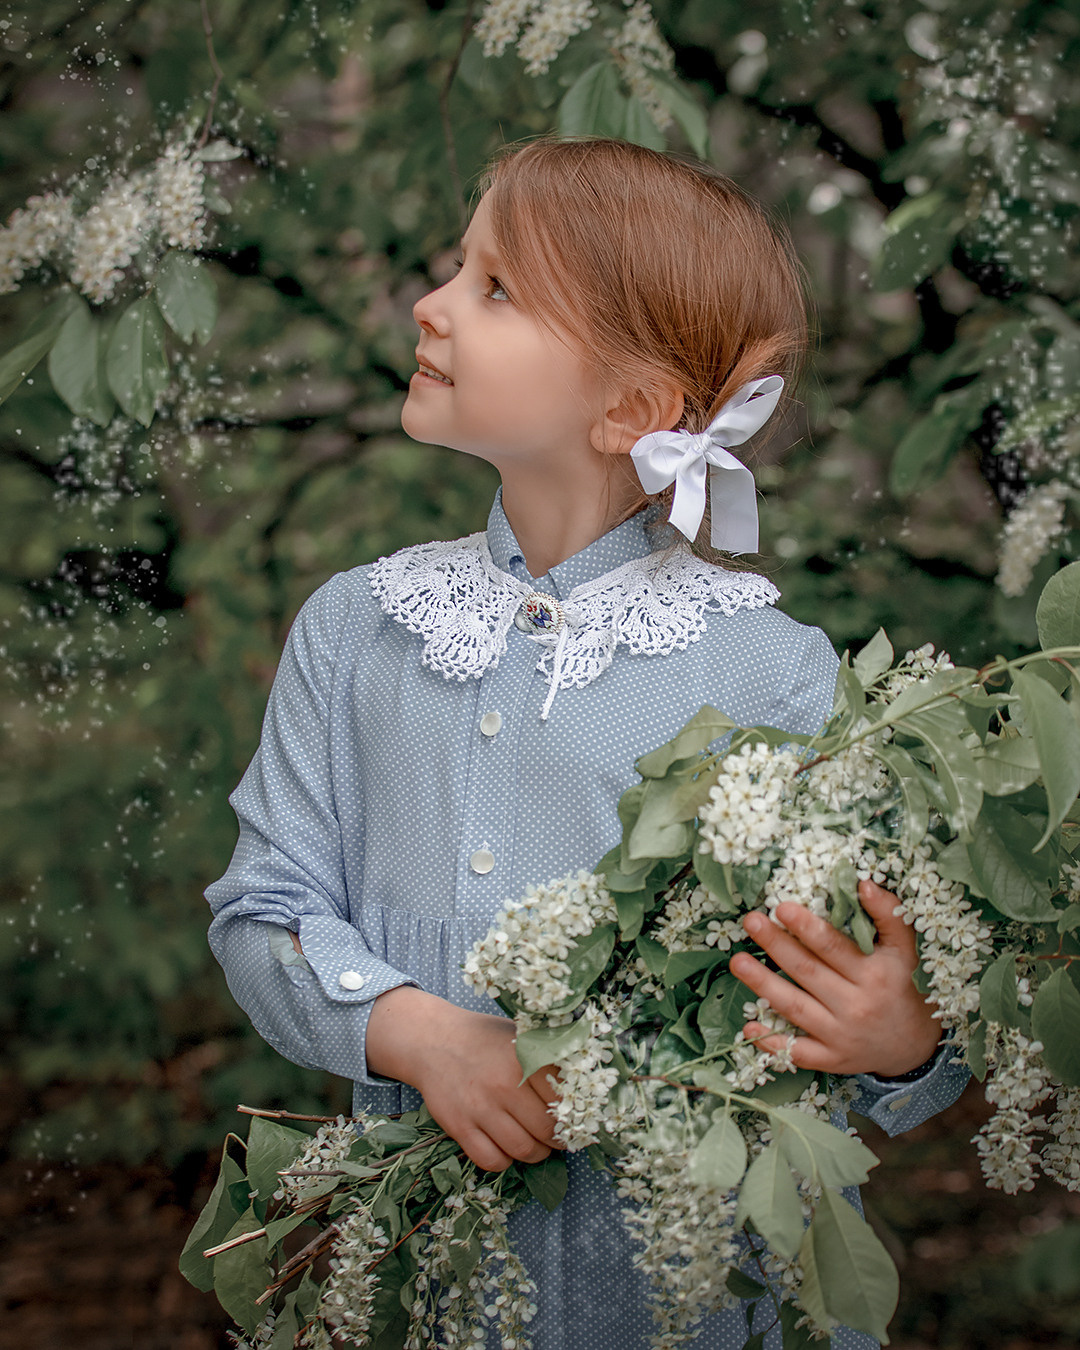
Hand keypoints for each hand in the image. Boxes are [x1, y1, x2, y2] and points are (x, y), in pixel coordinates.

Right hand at [366, 987, 560, 1171]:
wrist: (433, 1041)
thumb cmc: (485, 1040)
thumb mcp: (520, 1036)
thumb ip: (548, 1058)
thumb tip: (583, 1087)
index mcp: (525, 1059)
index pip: (564, 1100)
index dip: (574, 1114)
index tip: (577, 1120)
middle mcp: (504, 1085)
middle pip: (546, 1131)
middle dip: (559, 1140)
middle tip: (560, 1138)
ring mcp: (480, 1108)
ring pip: (522, 1150)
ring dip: (536, 1154)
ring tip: (537, 1146)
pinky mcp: (459, 1126)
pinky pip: (491, 1160)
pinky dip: (505, 1162)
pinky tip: (506, 1148)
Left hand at [728, 880, 941, 1077]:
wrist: (913, 1045)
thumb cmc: (899, 985)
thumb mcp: (903, 948)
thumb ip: (887, 914)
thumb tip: (862, 882)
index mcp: (874, 975)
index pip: (834, 948)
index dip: (806, 928)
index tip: (781, 907)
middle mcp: (856, 1005)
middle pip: (808, 972)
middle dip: (776, 945)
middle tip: (751, 921)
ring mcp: (841, 1035)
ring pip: (796, 1007)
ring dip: (763, 985)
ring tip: (738, 961)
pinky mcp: (831, 1058)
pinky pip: (798, 1052)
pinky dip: (773, 1041)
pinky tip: (749, 1025)